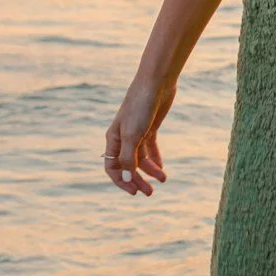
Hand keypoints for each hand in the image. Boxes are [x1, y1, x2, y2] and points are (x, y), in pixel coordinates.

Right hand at [104, 75, 174, 195]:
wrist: (156, 82)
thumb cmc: (141, 106)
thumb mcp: (133, 134)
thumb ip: (128, 157)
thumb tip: (127, 178)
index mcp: (114, 139)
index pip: (112, 166)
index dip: (122, 181)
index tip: (134, 192)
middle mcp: (123, 137)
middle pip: (128, 165)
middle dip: (138, 180)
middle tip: (150, 193)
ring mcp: (137, 132)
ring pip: (141, 158)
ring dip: (150, 171)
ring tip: (163, 180)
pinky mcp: (150, 127)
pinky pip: (150, 148)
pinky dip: (155, 159)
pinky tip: (162, 168)